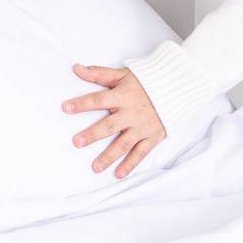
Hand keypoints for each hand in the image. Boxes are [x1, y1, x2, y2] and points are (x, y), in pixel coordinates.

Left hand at [62, 63, 167, 178]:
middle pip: (109, 125)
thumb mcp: (122, 74)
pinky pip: (140, 153)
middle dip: (93, 134)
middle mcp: (132, 113)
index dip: (82, 104)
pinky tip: (118, 174)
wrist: (176, 88)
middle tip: (77, 143)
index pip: (98, 100)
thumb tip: (76, 68)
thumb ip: (99, 73)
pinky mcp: (153, 137)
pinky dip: (130, 164)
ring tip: (95, 167)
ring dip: (109, 156)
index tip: (65, 108)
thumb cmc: (145, 81)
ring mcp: (143, 127)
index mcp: (123, 96)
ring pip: (124, 144)